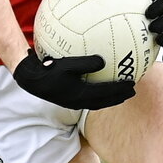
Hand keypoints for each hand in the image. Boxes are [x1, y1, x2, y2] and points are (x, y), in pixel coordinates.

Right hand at [13, 50, 134, 109]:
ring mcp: (73, 101)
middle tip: (132, 91)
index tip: (132, 85)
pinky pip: (89, 95)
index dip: (120, 90)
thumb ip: (86, 63)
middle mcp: (79, 101)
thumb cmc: (47, 70)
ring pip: (97, 101)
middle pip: (105, 101)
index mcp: (81, 95)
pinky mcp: (68, 97)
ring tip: (120, 91)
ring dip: (110, 97)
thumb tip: (103, 61)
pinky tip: (98, 81)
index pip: (106, 94)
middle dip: (119, 96)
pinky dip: (98, 92)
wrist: (30, 79)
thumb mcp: (67, 65)